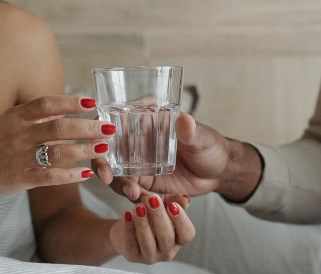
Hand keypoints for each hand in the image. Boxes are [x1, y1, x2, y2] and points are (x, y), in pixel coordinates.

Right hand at [0, 96, 114, 197]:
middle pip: (58, 128)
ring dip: (84, 151)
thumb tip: (67, 107)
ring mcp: (20, 157)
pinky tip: (86, 174)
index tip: (92, 103)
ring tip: (103, 149)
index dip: (70, 102)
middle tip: (108, 128)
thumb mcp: (11, 122)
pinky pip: (50, 176)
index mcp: (17, 116)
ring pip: (58, 153)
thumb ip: (37, 115)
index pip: (47, 104)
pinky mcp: (21, 178)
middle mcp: (19, 134)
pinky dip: (70, 175)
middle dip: (87, 128)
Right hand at [94, 113, 260, 202]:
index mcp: (146, 119)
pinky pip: (130, 191)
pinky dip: (136, 198)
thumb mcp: (203, 139)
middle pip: (107, 150)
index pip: (114, 119)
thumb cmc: (211, 147)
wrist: (219, 173)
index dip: (100, 131)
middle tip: (108, 178)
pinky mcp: (143, 182)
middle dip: (102, 164)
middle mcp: (136, 140)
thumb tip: (185, 120)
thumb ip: (191, 132)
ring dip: (119, 185)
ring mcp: (137, 163)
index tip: (101, 145)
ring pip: (115, 173)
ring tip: (136, 195)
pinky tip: (149, 201)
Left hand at [110, 194, 194, 263]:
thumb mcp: (163, 205)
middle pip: (166, 237)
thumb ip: (175, 200)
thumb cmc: (150, 216)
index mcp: (179, 240)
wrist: (127, 226)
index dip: (181, 220)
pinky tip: (127, 214)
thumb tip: (185, 199)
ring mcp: (150, 256)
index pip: (187, 234)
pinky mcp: (132, 256)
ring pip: (148, 243)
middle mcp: (167, 251)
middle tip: (152, 199)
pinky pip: (130, 244)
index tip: (172, 205)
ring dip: (143, 223)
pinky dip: (128, 228)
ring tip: (138, 207)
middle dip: (159, 217)